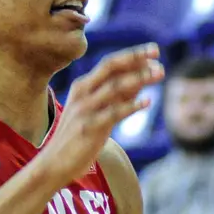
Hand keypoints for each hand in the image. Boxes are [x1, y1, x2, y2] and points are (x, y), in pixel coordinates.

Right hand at [42, 45, 163, 181]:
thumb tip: (141, 80)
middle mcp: (82, 93)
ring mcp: (84, 110)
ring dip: (138, 78)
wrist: (54, 163)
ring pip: (114, 88)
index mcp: (83, 86)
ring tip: (159, 73)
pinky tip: (147, 101)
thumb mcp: (97, 110)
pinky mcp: (88, 128)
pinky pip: (113, 113)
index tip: (154, 50)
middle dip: (134, 58)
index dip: (132, 55)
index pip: (109, 64)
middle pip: (110, 68)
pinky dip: (131, 106)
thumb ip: (116, 96)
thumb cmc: (79, 136)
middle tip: (157, 53)